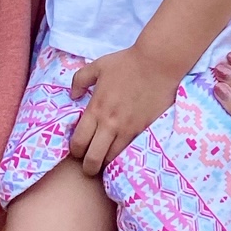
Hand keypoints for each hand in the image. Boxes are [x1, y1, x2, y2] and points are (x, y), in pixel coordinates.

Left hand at [68, 49, 178, 178]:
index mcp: (96, 109)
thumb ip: (80, 80)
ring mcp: (128, 129)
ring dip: (107, 163)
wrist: (158, 64)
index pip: (79, 141)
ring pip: (113, 158)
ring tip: (105, 161)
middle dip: (88, 167)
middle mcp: (110, 124)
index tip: (77, 151)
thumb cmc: (127, 63)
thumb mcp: (97, 66)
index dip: (75, 151)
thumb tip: (73, 96)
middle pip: (94, 158)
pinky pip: (131, 150)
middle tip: (89, 166)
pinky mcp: (144, 130)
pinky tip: (122, 153)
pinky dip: (124, 155)